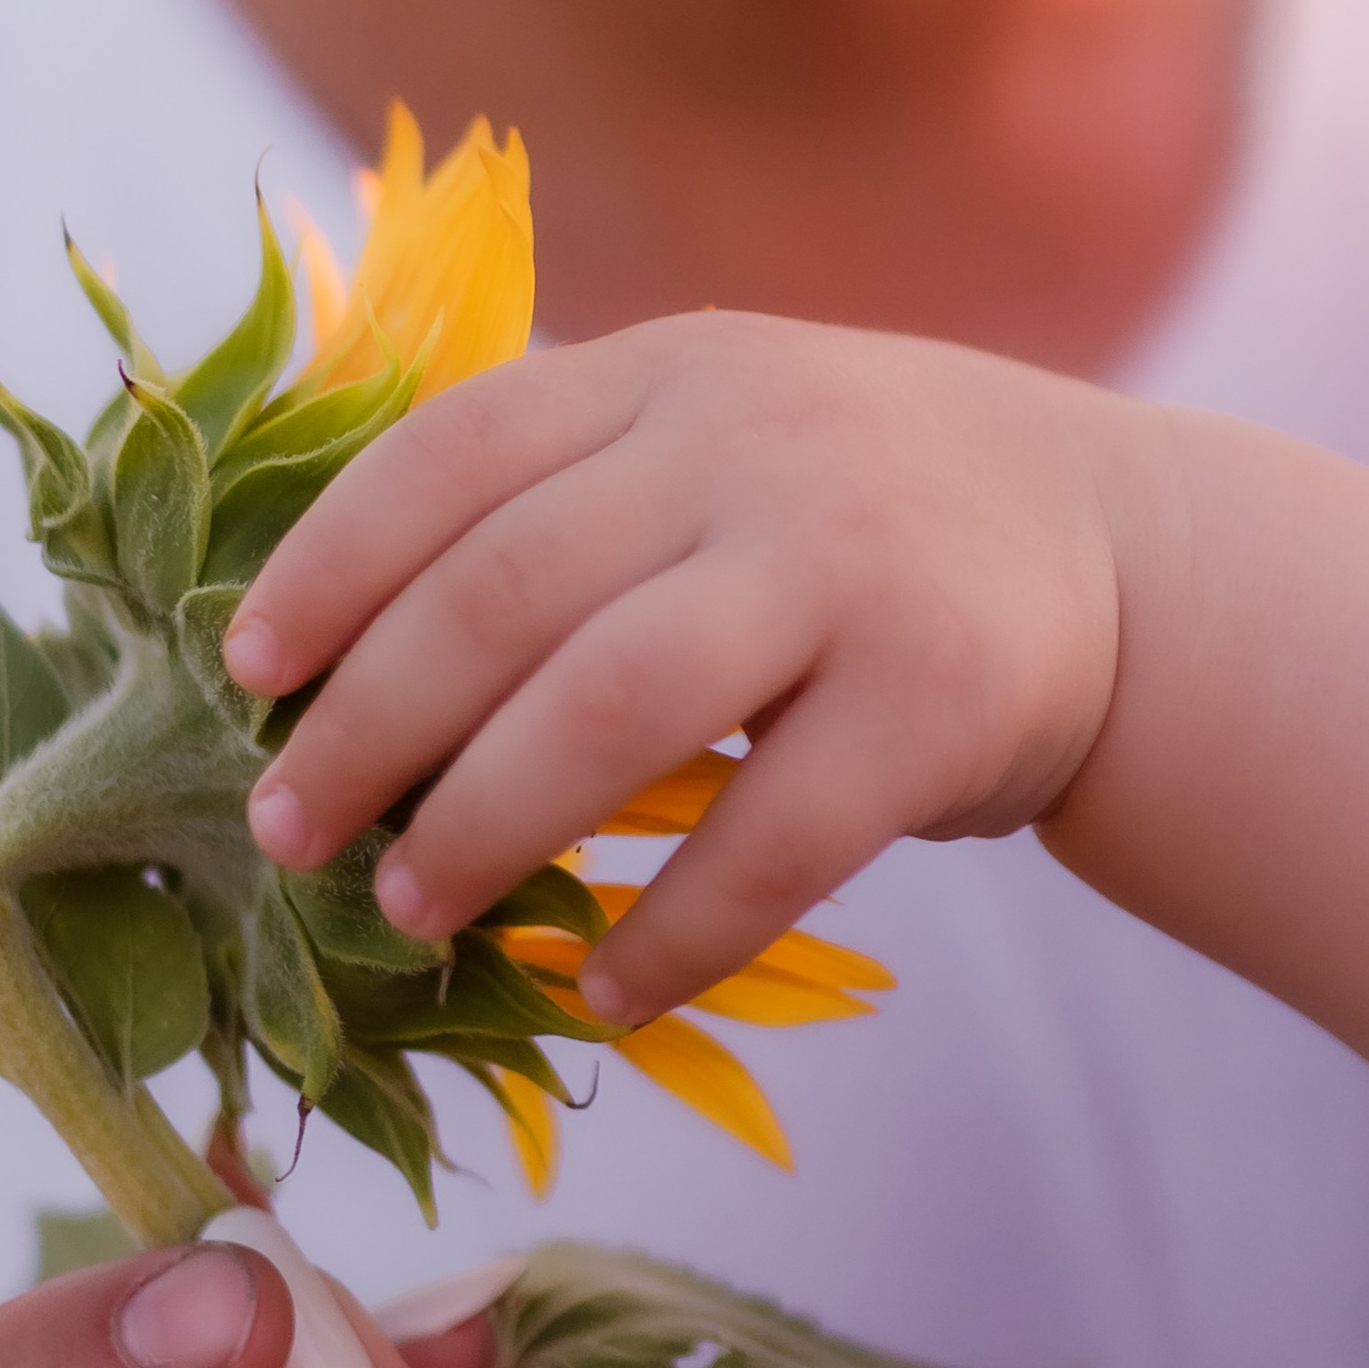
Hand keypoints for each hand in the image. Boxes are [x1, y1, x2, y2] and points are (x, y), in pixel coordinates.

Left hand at [222, 315, 1140, 1025]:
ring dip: (485, 825)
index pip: (453, 452)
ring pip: (612, 706)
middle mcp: (753, 445)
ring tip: (410, 912)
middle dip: (372, 724)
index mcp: (669, 373)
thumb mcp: (714, 436)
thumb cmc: (852, 522)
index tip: (246, 674)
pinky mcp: (943, 698)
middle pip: (506, 590)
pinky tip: (598, 994)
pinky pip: (771, 841)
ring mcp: (855, 565)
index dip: (331, 566)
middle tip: (287, 831)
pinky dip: (671, 935)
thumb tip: (320, 628)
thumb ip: (562, 488)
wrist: (1122, 553)